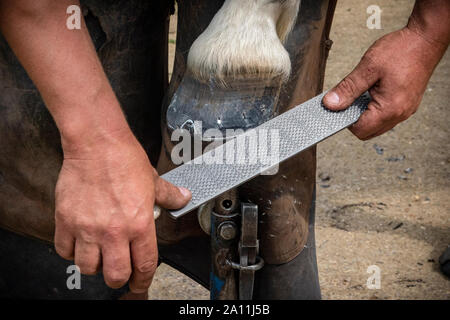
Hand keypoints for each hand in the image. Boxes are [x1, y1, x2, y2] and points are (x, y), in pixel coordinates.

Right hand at [54, 131, 190, 292]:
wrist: (97, 144)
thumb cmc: (124, 160)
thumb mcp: (154, 180)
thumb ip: (169, 196)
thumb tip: (183, 199)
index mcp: (140, 224)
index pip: (144, 265)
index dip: (143, 280)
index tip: (140, 283)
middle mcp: (113, 231)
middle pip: (115, 275)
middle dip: (120, 279)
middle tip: (120, 273)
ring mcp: (87, 228)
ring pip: (88, 267)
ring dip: (95, 266)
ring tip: (100, 256)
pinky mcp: (66, 220)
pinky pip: (64, 250)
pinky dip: (71, 252)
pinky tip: (79, 244)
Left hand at [323, 26, 444, 139]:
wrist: (426, 39)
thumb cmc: (402, 50)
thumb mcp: (368, 67)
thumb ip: (348, 88)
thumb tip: (330, 104)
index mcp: (390, 108)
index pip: (360, 130)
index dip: (344, 120)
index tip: (336, 108)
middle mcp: (400, 114)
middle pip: (368, 131)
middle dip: (353, 119)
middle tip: (347, 99)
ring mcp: (405, 110)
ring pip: (377, 125)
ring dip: (364, 114)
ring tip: (360, 93)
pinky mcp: (407, 104)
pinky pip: (386, 115)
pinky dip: (374, 109)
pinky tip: (370, 92)